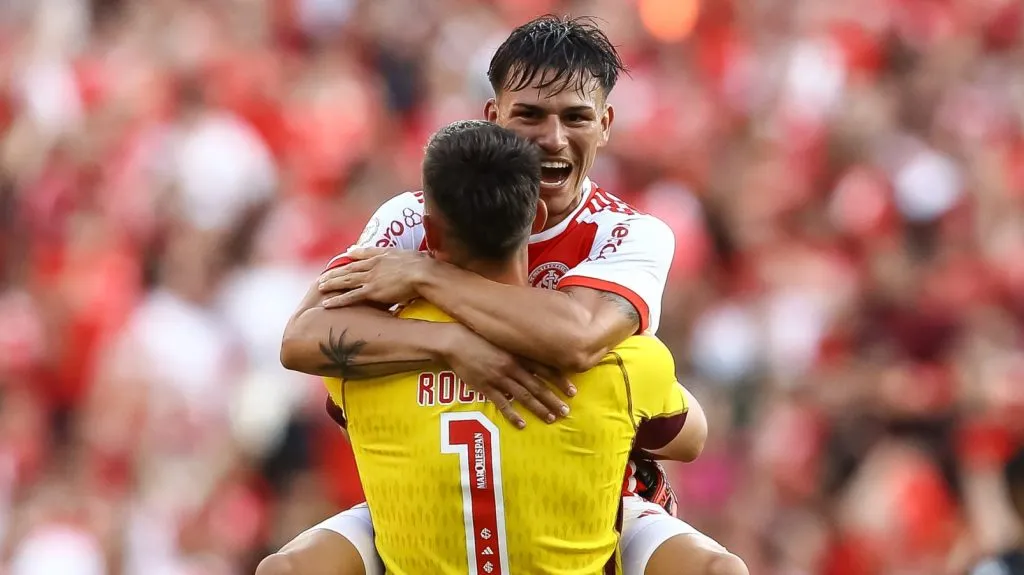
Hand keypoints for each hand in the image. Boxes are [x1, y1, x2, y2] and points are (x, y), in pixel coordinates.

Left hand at [319, 248, 426, 306]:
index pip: (363, 255)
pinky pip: (350, 296)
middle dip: (335, 272)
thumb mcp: (412, 254)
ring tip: (320, 287)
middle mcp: (373, 265)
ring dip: (331, 283)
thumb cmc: (423, 265)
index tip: (344, 256)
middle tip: (323, 276)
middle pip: (349, 268)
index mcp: (382, 255)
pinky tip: (327, 304)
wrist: (423, 273)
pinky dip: (337, 300)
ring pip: (346, 280)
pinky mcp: (371, 291)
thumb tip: (407, 252)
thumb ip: (403, 253)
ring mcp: (370, 278)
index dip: (353, 256)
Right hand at [441, 325, 572, 428]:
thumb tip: (537, 356)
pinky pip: (501, 403)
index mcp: (518, 354)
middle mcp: (512, 367)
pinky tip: (522, 424)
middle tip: (566, 411)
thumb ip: (519, 348)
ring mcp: (499, 378)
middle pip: (537, 386)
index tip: (572, 391)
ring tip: (551, 418)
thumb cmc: (479, 337)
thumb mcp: (503, 338)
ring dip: (538, 408)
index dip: (559, 381)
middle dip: (553, 399)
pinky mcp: (485, 387)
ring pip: (523, 396)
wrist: (454, 341)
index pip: (545, 369)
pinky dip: (512, 415)